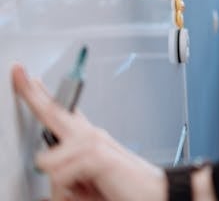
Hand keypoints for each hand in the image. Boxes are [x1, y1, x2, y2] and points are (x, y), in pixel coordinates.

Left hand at [11, 64, 166, 200]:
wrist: (157, 194)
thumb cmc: (125, 190)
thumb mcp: (87, 185)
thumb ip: (66, 178)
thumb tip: (47, 184)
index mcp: (88, 139)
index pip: (61, 112)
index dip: (41, 94)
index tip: (26, 77)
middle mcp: (91, 135)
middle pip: (53, 110)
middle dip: (30, 92)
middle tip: (18, 72)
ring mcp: (94, 142)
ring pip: (47, 162)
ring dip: (59, 189)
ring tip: (83, 193)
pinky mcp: (96, 156)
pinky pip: (59, 175)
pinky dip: (68, 193)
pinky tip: (91, 190)